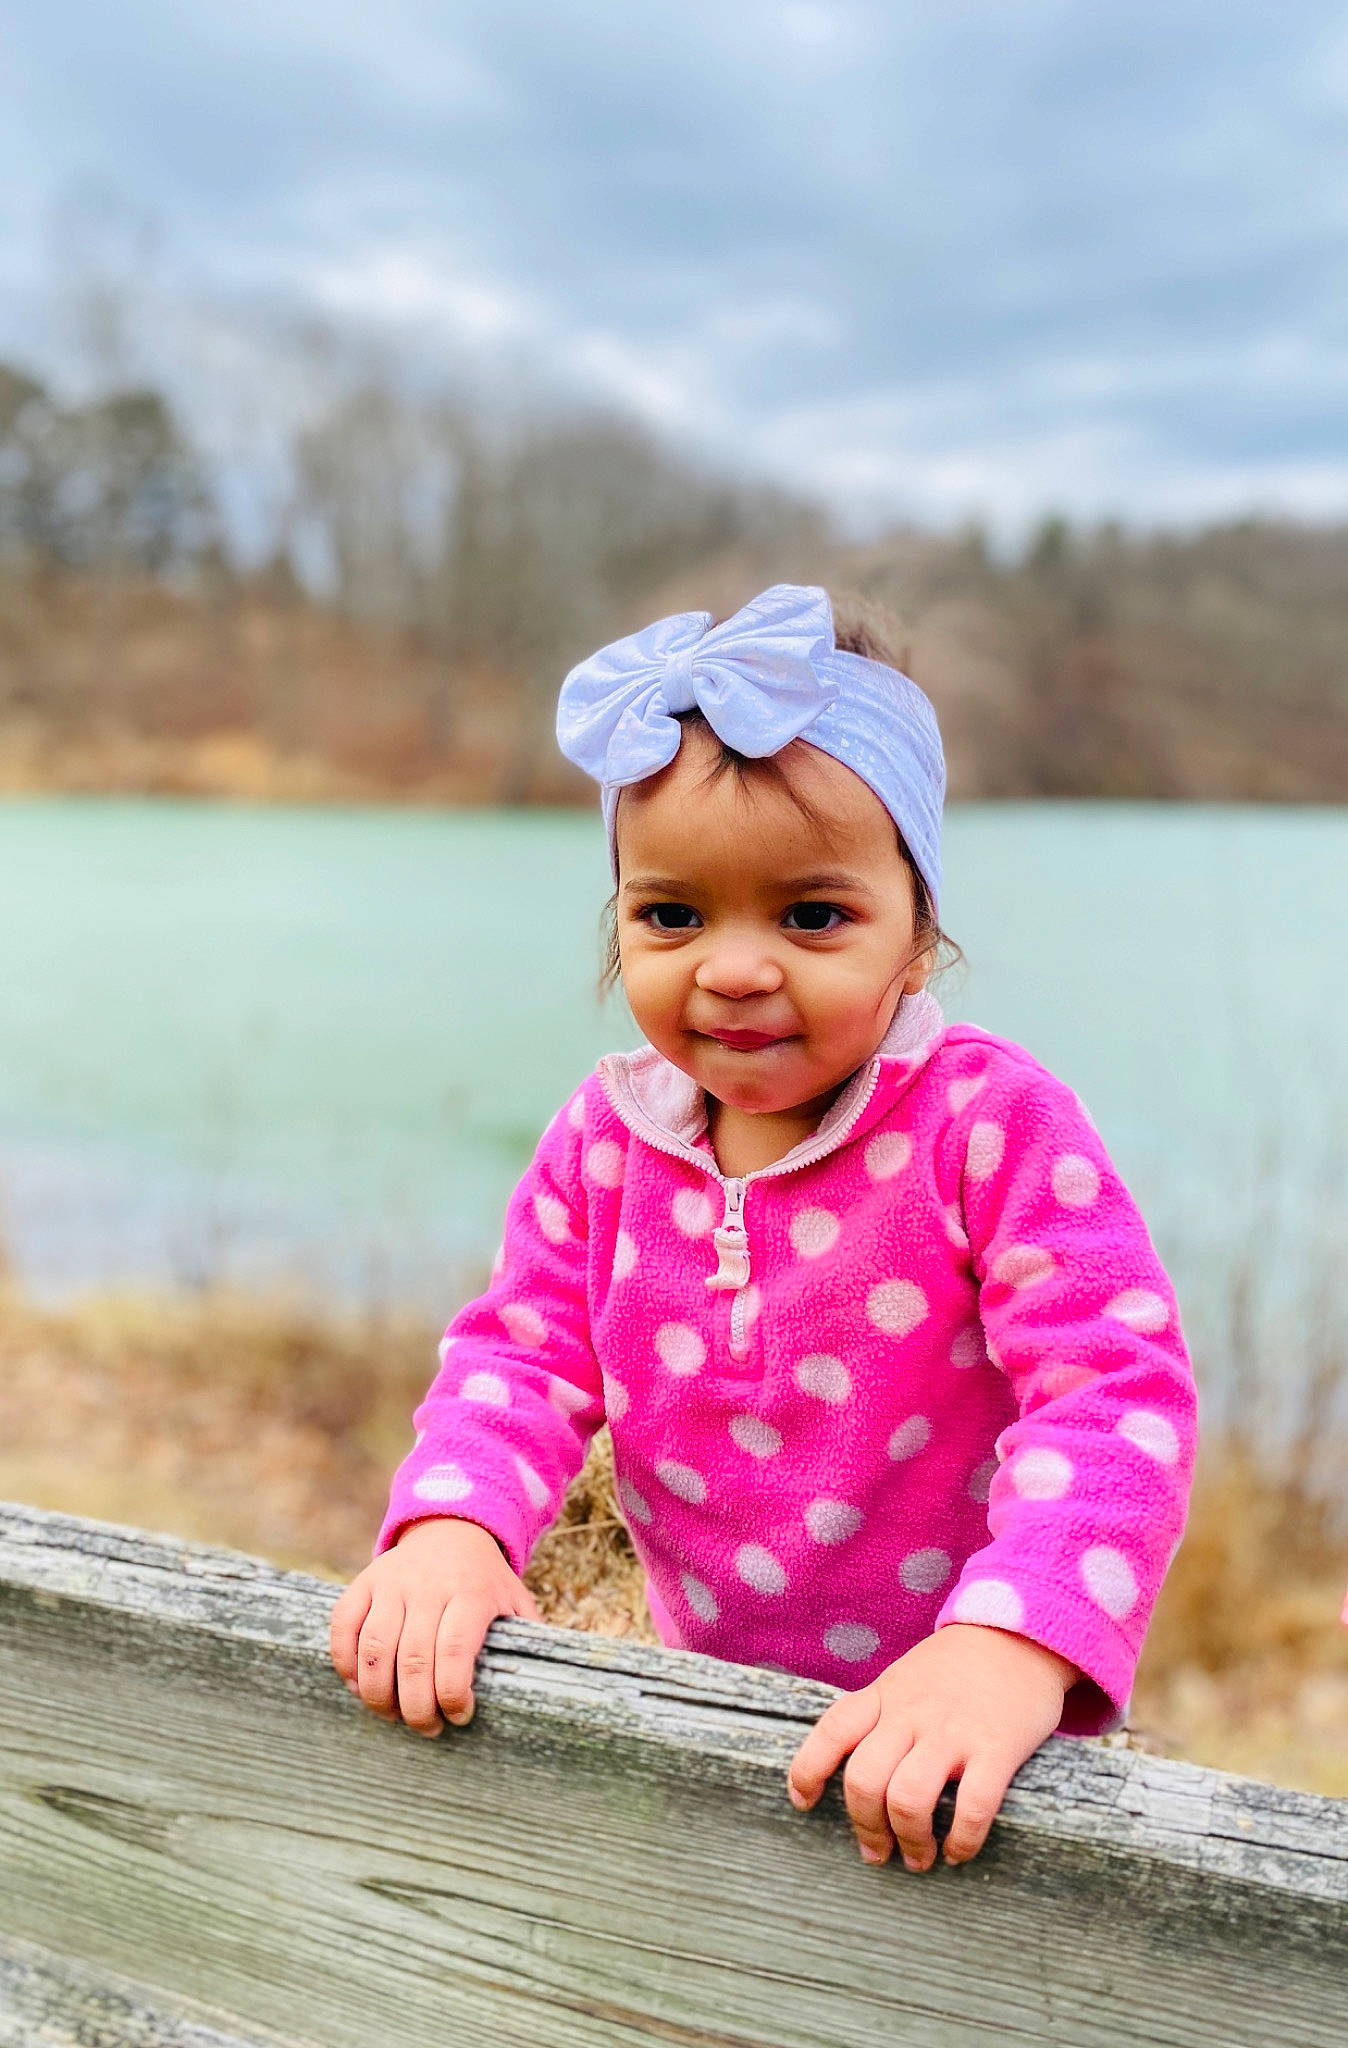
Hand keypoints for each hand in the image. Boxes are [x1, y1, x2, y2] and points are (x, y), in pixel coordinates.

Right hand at [329, 1516, 538, 1737]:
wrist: (451, 1529)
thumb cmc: (485, 1581)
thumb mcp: (515, 1601)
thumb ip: (528, 1637)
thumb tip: (542, 1685)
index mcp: (471, 1593)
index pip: (455, 1651)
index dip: (453, 1694)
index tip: (459, 1716)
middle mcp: (429, 1586)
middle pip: (414, 1658)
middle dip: (416, 1708)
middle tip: (426, 1728)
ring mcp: (392, 1582)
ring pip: (374, 1649)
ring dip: (378, 1694)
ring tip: (392, 1715)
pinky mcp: (365, 1582)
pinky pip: (343, 1626)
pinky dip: (345, 1664)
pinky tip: (359, 1687)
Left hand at [787, 1625, 1075, 1870]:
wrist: (1020, 1632)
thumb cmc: (960, 1664)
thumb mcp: (907, 1675)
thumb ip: (883, 1713)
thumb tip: (861, 1768)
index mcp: (886, 1694)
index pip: (832, 1731)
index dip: (807, 1770)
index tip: (802, 1802)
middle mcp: (911, 1714)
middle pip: (864, 1779)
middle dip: (866, 1827)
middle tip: (877, 1853)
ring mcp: (953, 1732)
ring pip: (908, 1799)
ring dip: (909, 1840)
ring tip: (918, 1859)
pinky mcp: (997, 1748)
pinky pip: (973, 1807)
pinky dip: (962, 1841)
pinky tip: (959, 1852)